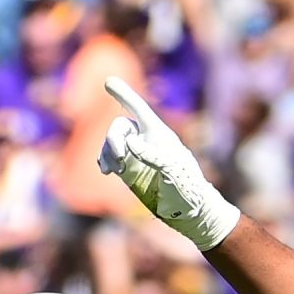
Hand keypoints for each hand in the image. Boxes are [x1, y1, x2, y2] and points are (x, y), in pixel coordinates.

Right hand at [97, 78, 241, 250]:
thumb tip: (130, 142)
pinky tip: (105, 170)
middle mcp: (145, 140)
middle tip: (120, 156)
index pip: (139, 109)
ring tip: (112, 170)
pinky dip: (104, 161)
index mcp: (159, 133)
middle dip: (113, 138)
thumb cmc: (187, 187)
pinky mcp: (129, 170)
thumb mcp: (173, 170)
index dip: (124, 96)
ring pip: (112, 143)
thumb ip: (152, 155)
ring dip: (108, 152)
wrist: (189, 211)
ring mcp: (135, 155)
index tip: (108, 82)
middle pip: (120, 127)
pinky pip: (109, 158)